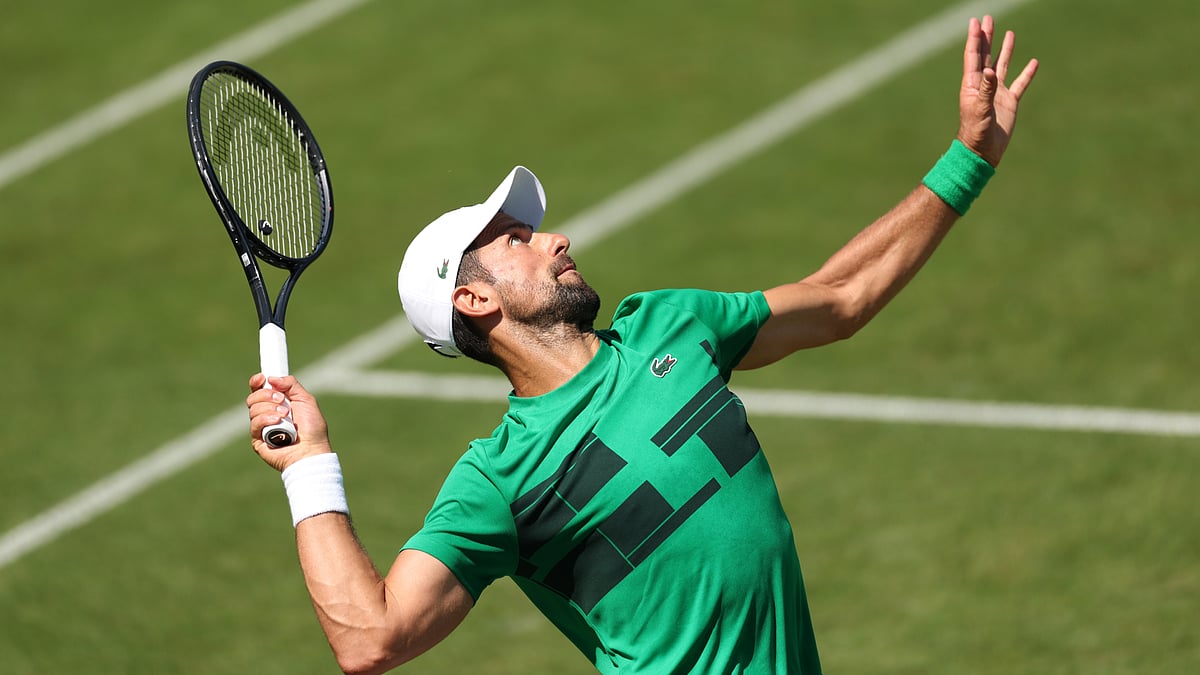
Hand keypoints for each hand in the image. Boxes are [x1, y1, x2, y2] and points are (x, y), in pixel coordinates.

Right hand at [246, 374, 332, 471]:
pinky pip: (254, 423)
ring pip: (253, 408)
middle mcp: (267, 414)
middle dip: (266, 395)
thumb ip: (291, 385)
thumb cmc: (312, 428)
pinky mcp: (257, 439)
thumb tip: (271, 378)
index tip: (261, 378)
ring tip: (285, 415)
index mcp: (277, 403)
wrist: (311, 450)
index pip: (259, 389)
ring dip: (270, 408)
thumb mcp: (306, 400)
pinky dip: (266, 419)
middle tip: (282, 400)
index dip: (257, 381)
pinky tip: (277, 421)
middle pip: (253, 397)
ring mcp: (262, 427)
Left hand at [957, 15, 1038, 166]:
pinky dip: (1027, 73)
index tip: (975, 22)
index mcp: (972, 85)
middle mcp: (984, 85)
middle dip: (986, 37)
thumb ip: (986, 89)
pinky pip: (1020, 84)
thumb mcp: (980, 109)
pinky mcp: (1009, 102)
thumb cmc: (975, 132)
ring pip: (1002, 65)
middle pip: (986, 55)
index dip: (974, 39)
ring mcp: (997, 92)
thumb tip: (990, 69)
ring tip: (1009, 33)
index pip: (973, 56)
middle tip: (988, 19)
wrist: (983, 151)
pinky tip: (1034, 62)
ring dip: (1005, 49)